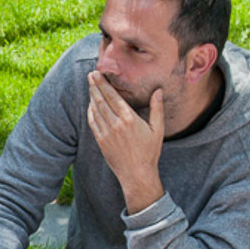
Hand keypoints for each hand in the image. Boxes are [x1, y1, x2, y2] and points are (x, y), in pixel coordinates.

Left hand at [87, 72, 164, 212]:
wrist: (137, 174)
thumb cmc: (149, 152)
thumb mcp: (157, 130)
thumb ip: (157, 109)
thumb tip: (158, 91)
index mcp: (129, 119)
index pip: (113, 96)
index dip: (104, 84)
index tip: (98, 74)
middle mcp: (115, 124)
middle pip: (101, 100)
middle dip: (95, 86)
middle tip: (90, 74)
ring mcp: (106, 133)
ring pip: (95, 110)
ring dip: (92, 97)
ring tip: (90, 86)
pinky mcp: (101, 142)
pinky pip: (93, 123)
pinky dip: (90, 112)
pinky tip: (91, 105)